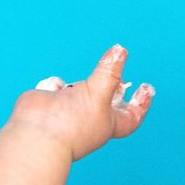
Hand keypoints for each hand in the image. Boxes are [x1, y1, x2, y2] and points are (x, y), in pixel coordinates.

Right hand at [8, 44, 154, 161]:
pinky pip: (58, 86)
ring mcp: (70, 109)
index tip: (147, 88)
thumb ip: (110, 71)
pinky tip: (54, 91)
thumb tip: (120, 50)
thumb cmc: (71, 124)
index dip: (141, 102)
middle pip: (109, 100)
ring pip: (82, 89)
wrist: (37, 134)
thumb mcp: (99, 93)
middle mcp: (90, 117)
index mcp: (108, 122)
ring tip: (77, 88)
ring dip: (82, 84)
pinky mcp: (52, 101)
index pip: (132, 115)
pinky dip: (56, 85)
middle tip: (119, 75)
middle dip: (114, 86)